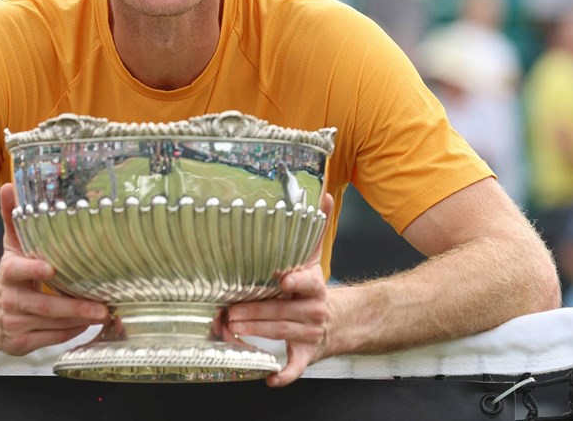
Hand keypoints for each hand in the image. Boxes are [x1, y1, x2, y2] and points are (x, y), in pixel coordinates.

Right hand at [0, 183, 108, 354]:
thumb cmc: (10, 275)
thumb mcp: (11, 246)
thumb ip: (13, 217)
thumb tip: (8, 185)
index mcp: (7, 273)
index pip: (16, 271)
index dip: (32, 270)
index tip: (51, 268)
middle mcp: (10, 300)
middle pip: (43, 306)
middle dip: (74, 307)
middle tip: (101, 305)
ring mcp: (14, 324)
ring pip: (51, 325)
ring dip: (79, 321)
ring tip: (104, 313)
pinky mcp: (20, 343)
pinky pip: (51, 339)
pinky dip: (71, 333)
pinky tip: (88, 325)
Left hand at [225, 193, 333, 386]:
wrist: (343, 322)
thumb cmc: (316, 289)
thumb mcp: (317, 257)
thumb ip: (317, 226)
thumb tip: (322, 194)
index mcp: (315, 286)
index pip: (307, 282)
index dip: (295, 281)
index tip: (282, 279)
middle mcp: (313, 311)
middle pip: (282, 311)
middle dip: (255, 312)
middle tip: (229, 311)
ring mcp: (309, 334)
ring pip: (279, 333)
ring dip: (255, 333)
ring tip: (231, 329)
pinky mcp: (305, 355)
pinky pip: (295, 367)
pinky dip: (284, 374)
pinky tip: (269, 377)